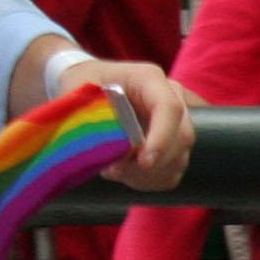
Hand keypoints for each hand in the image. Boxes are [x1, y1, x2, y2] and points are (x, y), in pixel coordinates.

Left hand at [60, 59, 193, 190]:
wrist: (86, 84)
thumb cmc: (81, 84)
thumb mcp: (78, 93)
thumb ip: (92, 117)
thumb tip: (107, 146)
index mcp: (147, 79)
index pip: (169, 108)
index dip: (161, 138)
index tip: (143, 162)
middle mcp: (170, 96)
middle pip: (181, 137)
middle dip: (149, 164)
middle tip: (113, 170)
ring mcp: (175, 120)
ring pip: (178, 158)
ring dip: (145, 175)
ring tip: (112, 170)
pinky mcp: (172, 141)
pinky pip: (172, 171)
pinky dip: (148, 180)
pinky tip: (124, 173)